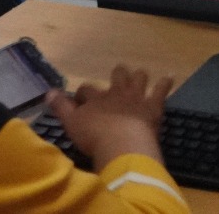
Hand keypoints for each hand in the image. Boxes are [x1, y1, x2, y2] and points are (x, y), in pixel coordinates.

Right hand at [46, 65, 172, 168]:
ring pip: (139, 78)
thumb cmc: (94, 137)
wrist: (122, 144)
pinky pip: (161, 90)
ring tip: (140, 74)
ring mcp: (137, 97)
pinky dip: (165, 83)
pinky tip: (169, 77)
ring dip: (139, 76)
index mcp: (96, 98)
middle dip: (117, 75)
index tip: (81, 99)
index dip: (83, 93)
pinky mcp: (153, 106)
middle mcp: (117, 93)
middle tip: (117, 76)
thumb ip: (60, 107)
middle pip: (117, 76)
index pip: (87, 89)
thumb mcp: (71, 123)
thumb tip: (48, 92)